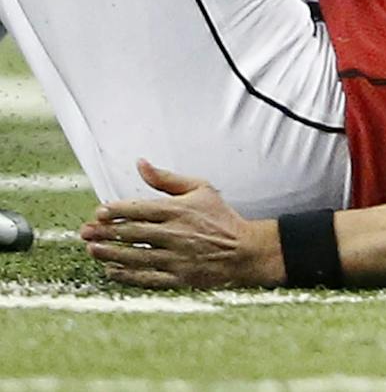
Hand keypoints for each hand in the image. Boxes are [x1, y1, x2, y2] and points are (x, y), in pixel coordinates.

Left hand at [79, 160, 281, 288]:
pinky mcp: (178, 276)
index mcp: (178, 210)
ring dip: (110, 253)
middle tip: (85, 232)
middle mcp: (175, 233)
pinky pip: (146, 277)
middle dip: (105, 232)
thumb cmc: (221, 217)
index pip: (139, 208)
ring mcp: (176, 257)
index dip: (115, 210)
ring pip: (134, 256)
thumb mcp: (201, 188)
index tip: (99, 212)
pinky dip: (126, 275)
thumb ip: (167, 178)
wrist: (244, 249)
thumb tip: (141, 164)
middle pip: (131, 233)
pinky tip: (112, 271)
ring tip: (92, 249)